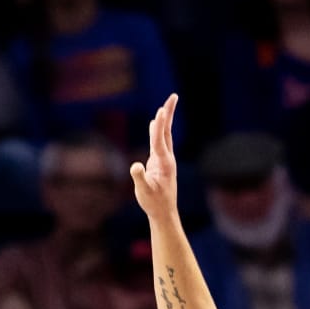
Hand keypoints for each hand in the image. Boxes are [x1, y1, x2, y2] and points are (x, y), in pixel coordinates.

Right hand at [129, 94, 177, 220]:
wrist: (164, 212)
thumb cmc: (153, 202)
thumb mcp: (144, 191)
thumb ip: (139, 178)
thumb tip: (135, 166)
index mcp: (164, 163)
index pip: (160, 140)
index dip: (159, 126)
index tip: (160, 111)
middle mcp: (167, 158)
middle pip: (167, 131)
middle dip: (169, 114)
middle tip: (173, 97)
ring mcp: (164, 160)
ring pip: (165, 135)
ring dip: (165, 119)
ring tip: (165, 106)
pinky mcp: (160, 163)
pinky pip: (159, 142)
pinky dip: (158, 130)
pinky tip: (155, 124)